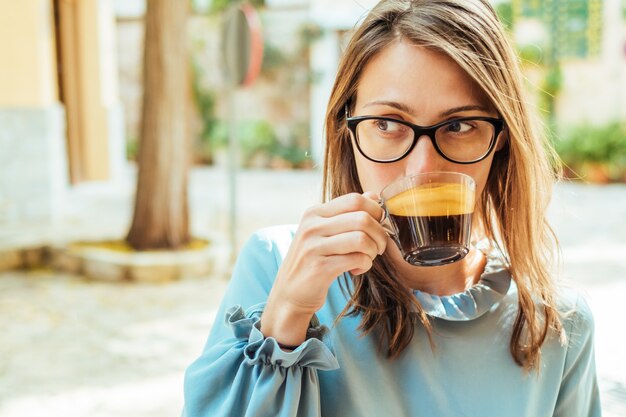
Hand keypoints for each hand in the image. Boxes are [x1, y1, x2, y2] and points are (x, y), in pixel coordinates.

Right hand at [260, 192, 387, 346]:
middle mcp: (311, 226)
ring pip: (362, 239)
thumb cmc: (314, 260)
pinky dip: (365, 265)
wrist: (290, 292)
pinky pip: (357, 259)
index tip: (378, 226)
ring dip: (373, 251)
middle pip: (362, 218)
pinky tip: (356, 269)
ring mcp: (313, 247)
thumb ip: (347, 213)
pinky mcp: (319, 268)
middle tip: (378, 247)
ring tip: (367, 258)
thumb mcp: (325, 231)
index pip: (355, 199)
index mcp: (314, 212)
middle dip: (379, 234)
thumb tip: (373, 196)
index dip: (375, 211)